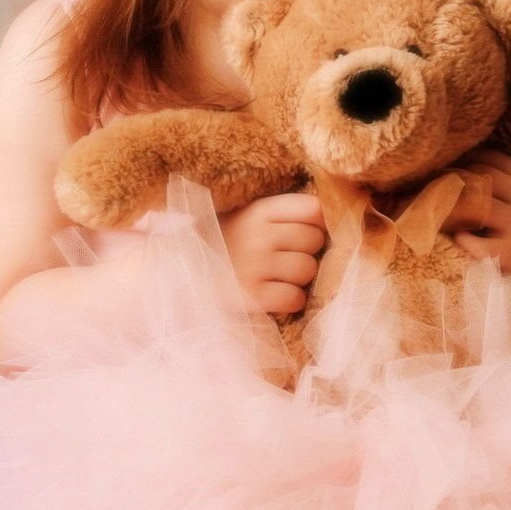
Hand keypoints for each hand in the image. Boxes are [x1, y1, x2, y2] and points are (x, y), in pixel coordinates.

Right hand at [219, 192, 326, 314]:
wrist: (182, 271)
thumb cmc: (223, 242)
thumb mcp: (246, 215)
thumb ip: (282, 213)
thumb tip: (328, 219)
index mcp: (259, 210)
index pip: (314, 209)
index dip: (316, 222)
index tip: (305, 231)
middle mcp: (258, 235)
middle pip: (315, 240)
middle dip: (306, 250)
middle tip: (286, 257)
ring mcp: (254, 266)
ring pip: (307, 270)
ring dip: (298, 277)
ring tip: (279, 276)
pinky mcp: (251, 297)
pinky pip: (294, 299)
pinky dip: (290, 300)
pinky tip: (276, 294)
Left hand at [445, 149, 510, 319]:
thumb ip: (495, 176)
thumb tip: (450, 154)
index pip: (487, 157)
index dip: (461, 161)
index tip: (442, 169)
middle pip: (479, 176)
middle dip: (453, 182)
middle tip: (431, 190)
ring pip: (477, 205)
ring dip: (454, 208)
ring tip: (439, 213)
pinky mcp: (509, 252)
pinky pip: (477, 242)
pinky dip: (462, 239)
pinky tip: (457, 239)